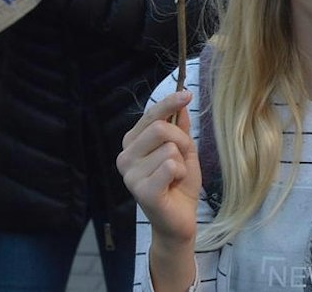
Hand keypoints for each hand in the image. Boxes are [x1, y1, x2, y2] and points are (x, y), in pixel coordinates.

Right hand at [118, 90, 201, 246]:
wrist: (180, 217)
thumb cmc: (179, 182)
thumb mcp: (184, 149)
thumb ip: (180, 126)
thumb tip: (181, 98)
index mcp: (132, 144)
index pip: (150, 116)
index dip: (169, 103)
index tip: (186, 93)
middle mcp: (125, 158)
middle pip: (159, 129)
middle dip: (181, 140)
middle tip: (181, 159)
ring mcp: (130, 176)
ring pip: (169, 149)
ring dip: (181, 162)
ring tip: (175, 177)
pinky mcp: (141, 191)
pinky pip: (170, 166)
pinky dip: (180, 173)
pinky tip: (173, 185)